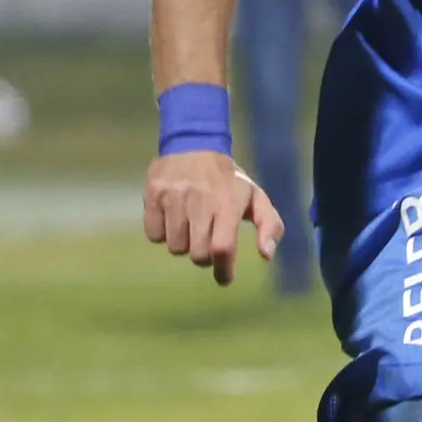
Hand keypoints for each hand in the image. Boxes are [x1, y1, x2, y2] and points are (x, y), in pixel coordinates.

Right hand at [143, 150, 283, 286]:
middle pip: (197, 254)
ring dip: (184, 243)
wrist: (194, 144)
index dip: (223, 270)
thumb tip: (266, 255)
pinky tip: (173, 217)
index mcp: (227, 203)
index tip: (224, 278)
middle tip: (207, 242)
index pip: (222, 248)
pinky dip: (163, 233)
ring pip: (175, 247)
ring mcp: (173, 197)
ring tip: (191, 225)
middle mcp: (200, 201)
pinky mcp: (153, 195)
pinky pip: (154, 235)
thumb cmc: (229, 180)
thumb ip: (269, 225)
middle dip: (204, 256)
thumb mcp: (256, 196)